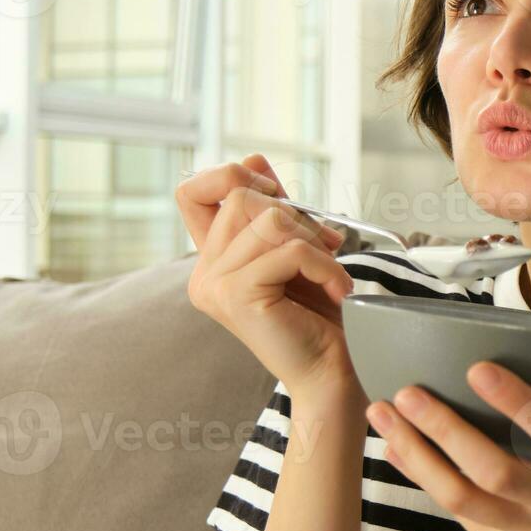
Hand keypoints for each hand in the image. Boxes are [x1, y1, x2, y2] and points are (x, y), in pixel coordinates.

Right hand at [175, 153, 357, 395]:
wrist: (333, 373)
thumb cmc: (320, 316)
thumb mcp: (297, 249)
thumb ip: (274, 209)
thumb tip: (254, 157)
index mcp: (212, 260)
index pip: (193, 190)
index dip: (236, 178)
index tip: (281, 202)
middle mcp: (203, 273)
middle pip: (239, 194)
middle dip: (295, 213)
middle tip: (324, 248)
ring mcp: (214, 285)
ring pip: (268, 218)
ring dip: (314, 240)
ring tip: (330, 271)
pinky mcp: (236, 296)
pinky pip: (289, 250)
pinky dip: (325, 265)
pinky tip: (337, 290)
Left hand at [365, 362, 530, 530]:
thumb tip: (515, 368)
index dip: (516, 400)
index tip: (478, 369)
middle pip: (495, 469)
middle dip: (446, 428)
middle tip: (408, 393)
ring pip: (463, 497)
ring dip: (418, 455)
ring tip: (384, 418)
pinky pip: (458, 513)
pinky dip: (425, 478)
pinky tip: (399, 451)